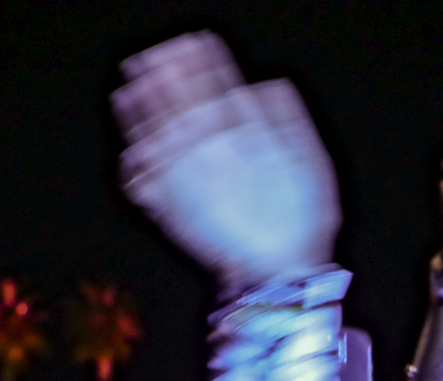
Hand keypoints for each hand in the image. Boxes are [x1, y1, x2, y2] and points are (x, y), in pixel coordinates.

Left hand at [113, 32, 339, 295]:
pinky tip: (130, 146)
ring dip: (140, 108)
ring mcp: (184, 177)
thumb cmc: (302, 222)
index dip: (200, 59)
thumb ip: (288, 118)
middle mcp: (208, 148)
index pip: (214, 82)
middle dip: (162, 75)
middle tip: (149, 58)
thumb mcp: (312, 162)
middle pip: (176, 100)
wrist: (279, 276)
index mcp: (244, 131)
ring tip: (129, 90)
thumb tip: (266, 84)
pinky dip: (133, 155)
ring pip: (154, 131)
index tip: (191, 42)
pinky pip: (142, 176)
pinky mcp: (170, 208)